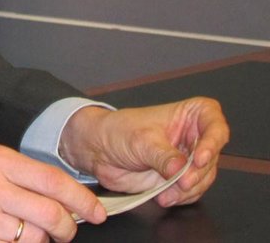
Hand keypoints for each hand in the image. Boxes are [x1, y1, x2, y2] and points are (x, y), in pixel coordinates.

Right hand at [0, 143, 105, 242]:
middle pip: (51, 213)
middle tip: (65, 232)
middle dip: (66, 228)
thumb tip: (57, 195)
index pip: (53, 180)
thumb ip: (12, 175)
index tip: (96, 213)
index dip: (82, 200)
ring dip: (37, 242)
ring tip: (21, 235)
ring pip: (34, 238)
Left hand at [60, 98, 228, 206]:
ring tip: (169, 192)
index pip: (214, 123)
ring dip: (190, 188)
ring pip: (204, 177)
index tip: (200, 158)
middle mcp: (192, 137)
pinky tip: (165, 196)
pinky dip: (182, 197)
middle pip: (212, 157)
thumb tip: (180, 169)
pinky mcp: (179, 178)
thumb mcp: (141, 140)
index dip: (213, 142)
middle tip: (182, 182)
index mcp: (188, 115)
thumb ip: (163, 156)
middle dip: (198, 172)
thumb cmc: (117, 131)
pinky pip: (192, 191)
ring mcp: (187, 159)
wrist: (98, 149)